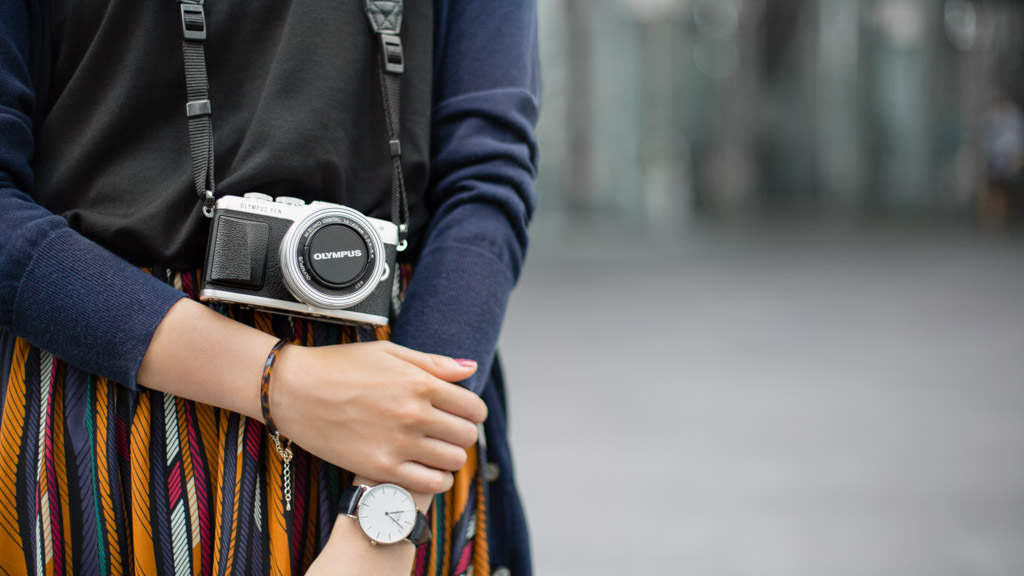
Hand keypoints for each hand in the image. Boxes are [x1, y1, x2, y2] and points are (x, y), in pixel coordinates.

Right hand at [270, 341, 486, 493]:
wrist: (293, 390)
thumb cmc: (339, 366)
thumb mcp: (388, 352)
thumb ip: (433, 363)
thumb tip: (470, 368)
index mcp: (420, 383)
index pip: (473, 407)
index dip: (472, 412)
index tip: (462, 413)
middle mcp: (414, 414)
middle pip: (466, 436)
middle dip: (462, 434)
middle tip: (445, 432)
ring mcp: (398, 444)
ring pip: (453, 462)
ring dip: (450, 457)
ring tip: (434, 450)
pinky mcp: (380, 468)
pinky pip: (430, 484)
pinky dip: (436, 480)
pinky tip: (425, 469)